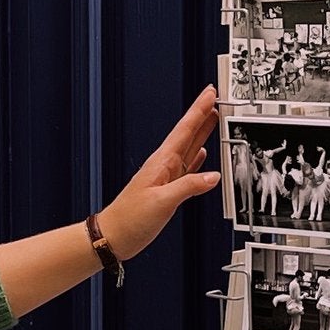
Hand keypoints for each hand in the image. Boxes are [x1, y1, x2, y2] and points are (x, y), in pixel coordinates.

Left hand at [97, 85, 220, 262]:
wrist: (113, 236)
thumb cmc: (129, 219)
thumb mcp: (162, 202)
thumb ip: (188, 187)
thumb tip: (213, 176)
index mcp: (161, 163)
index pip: (184, 129)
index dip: (198, 110)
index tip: (210, 93)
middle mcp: (164, 166)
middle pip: (188, 134)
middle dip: (202, 115)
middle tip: (216, 98)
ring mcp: (165, 177)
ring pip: (189, 148)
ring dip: (202, 133)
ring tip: (214, 120)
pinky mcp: (167, 190)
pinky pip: (187, 169)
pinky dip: (197, 160)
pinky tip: (203, 157)